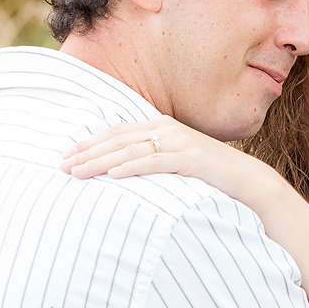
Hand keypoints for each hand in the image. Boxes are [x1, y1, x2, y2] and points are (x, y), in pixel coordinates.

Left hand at [60, 116, 279, 202]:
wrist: (247, 181)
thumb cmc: (209, 177)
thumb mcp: (175, 163)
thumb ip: (152, 159)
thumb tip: (119, 171)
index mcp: (162, 127)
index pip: (118, 132)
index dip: (90, 143)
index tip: (65, 155)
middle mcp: (168, 130)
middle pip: (119, 139)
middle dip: (88, 152)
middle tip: (61, 166)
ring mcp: (181, 142)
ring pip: (131, 150)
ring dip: (101, 161)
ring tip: (78, 173)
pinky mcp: (192, 158)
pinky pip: (156, 161)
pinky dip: (132, 167)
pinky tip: (113, 175)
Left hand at [61, 118, 308, 307]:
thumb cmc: (273, 258)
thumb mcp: (219, 232)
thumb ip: (192, 216)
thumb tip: (155, 224)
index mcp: (215, 169)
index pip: (157, 141)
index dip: (115, 144)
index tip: (79, 158)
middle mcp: (223, 159)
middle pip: (153, 135)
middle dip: (103, 145)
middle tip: (64, 161)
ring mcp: (233, 166)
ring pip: (163, 143)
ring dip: (114, 153)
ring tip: (77, 168)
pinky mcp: (241, 179)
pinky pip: (187, 163)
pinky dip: (146, 164)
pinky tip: (114, 177)